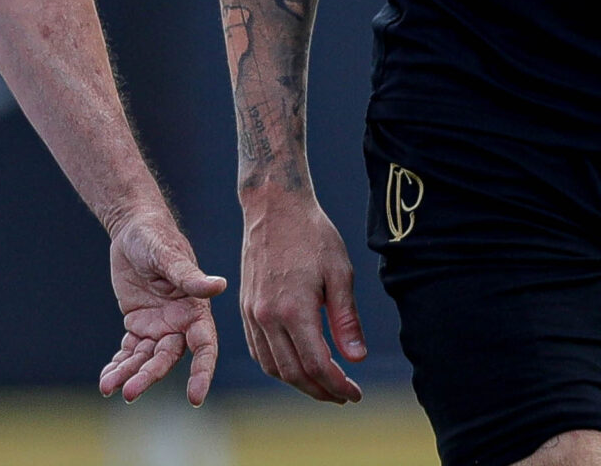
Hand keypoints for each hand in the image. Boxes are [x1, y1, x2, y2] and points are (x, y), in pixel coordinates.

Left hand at [97, 210, 226, 404]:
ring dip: (128, 374)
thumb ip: (190, 276)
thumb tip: (220, 285)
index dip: (202, 372)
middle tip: (129, 393)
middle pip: (167, 359)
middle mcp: (179, 324)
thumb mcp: (168, 255)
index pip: (204, 346)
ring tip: (108, 387)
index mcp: (194, 310)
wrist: (132, 230)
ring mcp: (158, 327)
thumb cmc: (156, 237)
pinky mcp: (138, 326)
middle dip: (149, 376)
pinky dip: (118, 365)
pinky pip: (129, 351)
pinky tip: (105, 380)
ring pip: (145, 359)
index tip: (195, 398)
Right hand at [239, 190, 365, 402]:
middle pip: (293, 373)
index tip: (355, 394)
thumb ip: (346, 319)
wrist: (274, 205)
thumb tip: (356, 359)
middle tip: (343, 395)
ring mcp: (252, 312)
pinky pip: (258, 349)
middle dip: (320, 391)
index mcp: (293, 309)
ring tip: (322, 384)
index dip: (337, 386)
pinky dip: (277, 366)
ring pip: (272, 366)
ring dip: (298, 382)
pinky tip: (296, 364)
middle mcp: (267, 316)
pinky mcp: (245, 306)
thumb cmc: (312, 234)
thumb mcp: (340, 272)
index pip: (316, 365)